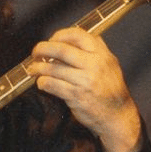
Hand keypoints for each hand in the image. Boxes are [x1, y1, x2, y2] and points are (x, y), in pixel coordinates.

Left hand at [25, 27, 141, 151]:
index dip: (59, 36)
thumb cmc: (111, 91)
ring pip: (54, 68)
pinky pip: (52, 85)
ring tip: (33, 69)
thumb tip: (71, 40)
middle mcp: (94, 65)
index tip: (51, 40)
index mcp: (102, 54)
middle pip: (62, 50)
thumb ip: (94, 51)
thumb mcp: (110, 64)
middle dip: (43, 49)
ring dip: (39, 68)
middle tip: (35, 53)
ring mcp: (85, 80)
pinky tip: (41, 83)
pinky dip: (42, 82)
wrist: (117, 116)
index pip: (77, 35)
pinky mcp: (76, 96)